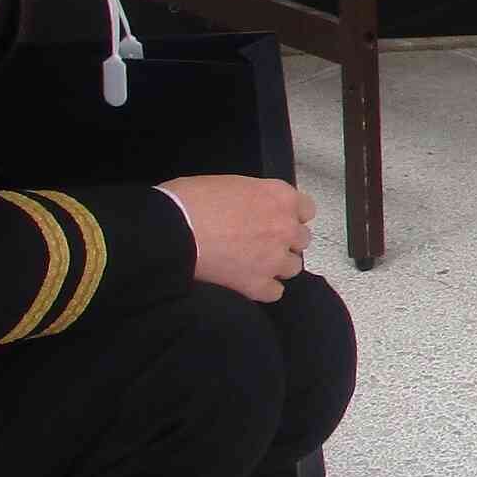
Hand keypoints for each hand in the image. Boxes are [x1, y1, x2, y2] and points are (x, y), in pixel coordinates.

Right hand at [164, 175, 315, 303]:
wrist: (170, 230)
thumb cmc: (191, 200)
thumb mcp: (230, 184)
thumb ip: (255, 197)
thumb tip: (254, 208)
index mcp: (279, 197)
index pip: (307, 209)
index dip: (291, 215)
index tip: (278, 219)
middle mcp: (285, 227)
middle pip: (301, 239)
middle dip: (284, 241)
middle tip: (261, 242)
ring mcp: (274, 258)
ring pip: (293, 267)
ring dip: (277, 265)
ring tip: (254, 264)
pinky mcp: (258, 285)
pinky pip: (275, 292)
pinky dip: (264, 289)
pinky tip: (248, 283)